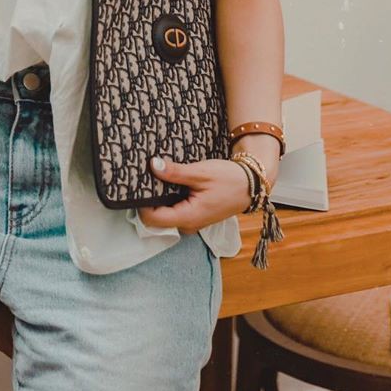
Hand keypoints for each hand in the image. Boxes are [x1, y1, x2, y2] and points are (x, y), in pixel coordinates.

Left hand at [134, 155, 252, 233]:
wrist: (251, 184)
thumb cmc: (229, 179)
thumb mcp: (201, 172)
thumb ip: (175, 172)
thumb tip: (153, 165)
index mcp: (188, 217)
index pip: (152, 219)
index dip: (141, 202)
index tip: (139, 184)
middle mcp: (187, 224)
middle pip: (156, 218)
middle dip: (150, 198)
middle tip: (146, 176)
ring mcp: (191, 221)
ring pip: (165, 213)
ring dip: (160, 197)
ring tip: (159, 176)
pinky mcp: (194, 215)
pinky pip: (174, 209)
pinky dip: (170, 197)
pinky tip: (170, 182)